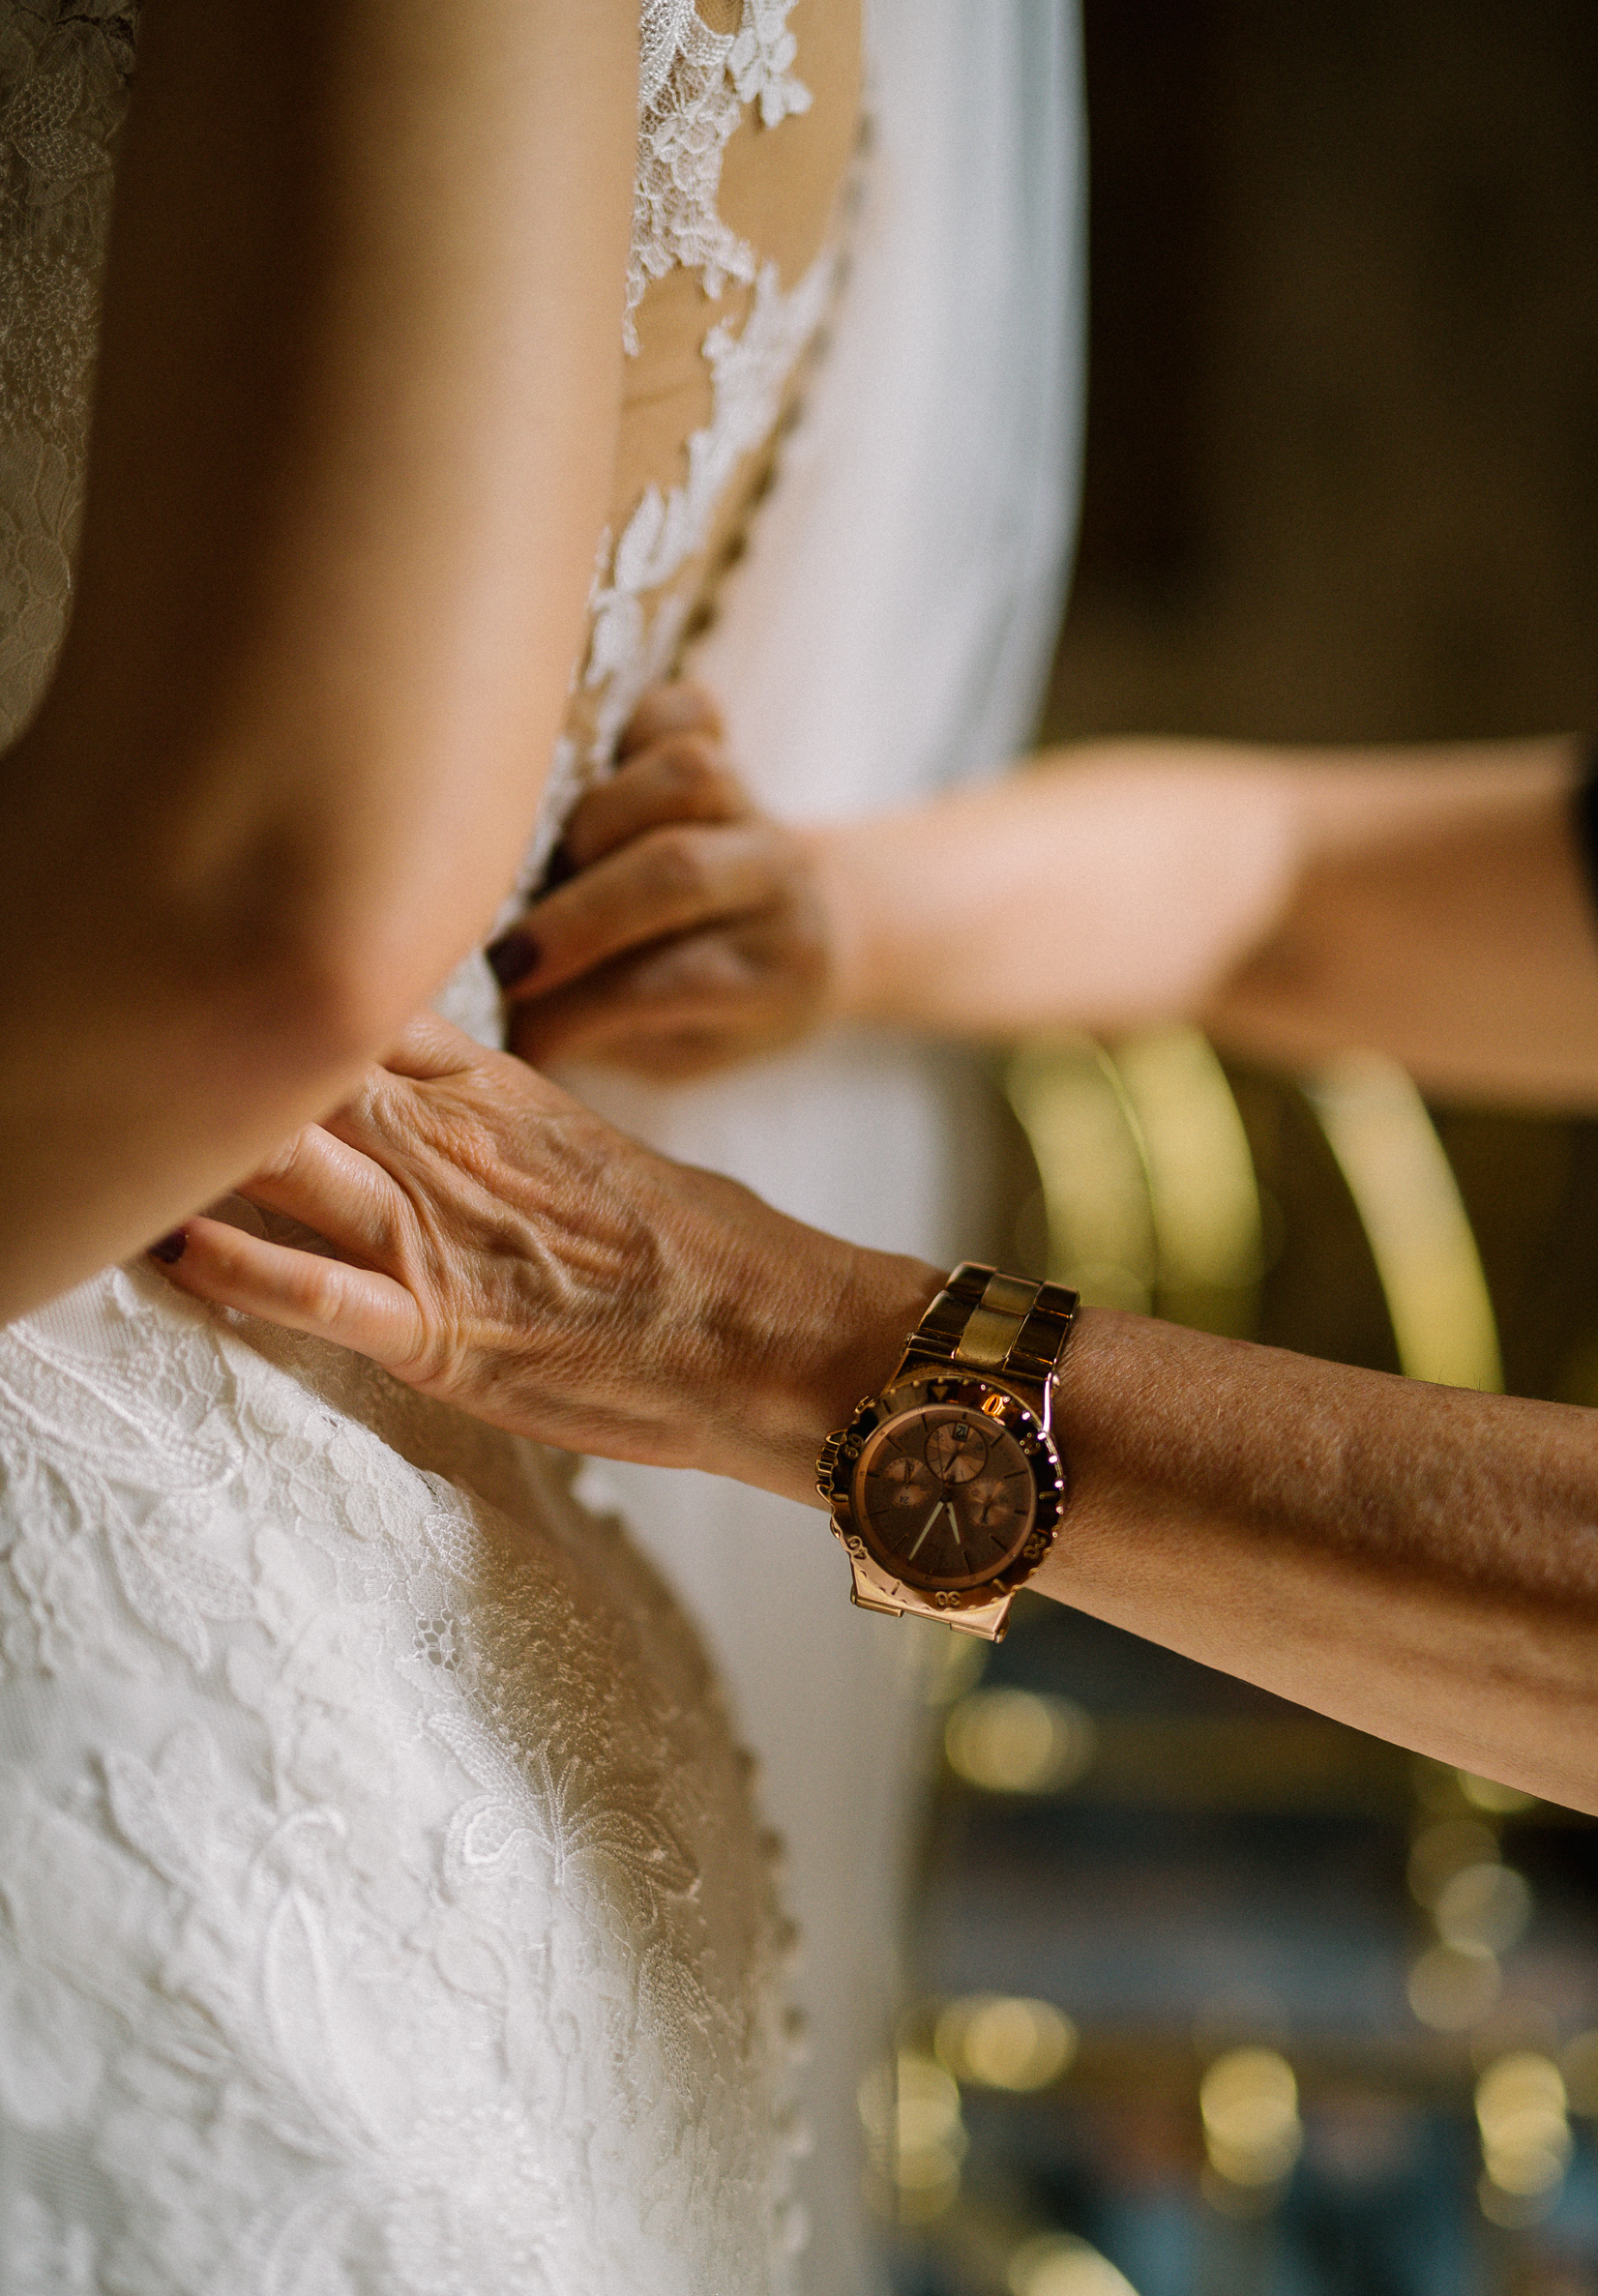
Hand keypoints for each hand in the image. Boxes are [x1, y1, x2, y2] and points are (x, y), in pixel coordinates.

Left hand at [149, 1014, 940, 1493]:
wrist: (775, 1332)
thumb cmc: (708, 1252)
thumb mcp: (603, 1152)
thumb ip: (516, 1127)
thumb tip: (474, 1121)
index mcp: (499, 1093)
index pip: (361, 1011)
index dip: (281, 986)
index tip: (214, 962)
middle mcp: (456, 1148)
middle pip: (301, 1070)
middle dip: (215, 1046)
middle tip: (129, 1022)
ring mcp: (445, 1238)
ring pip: (295, 1164)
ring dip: (205, 1144)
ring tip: (123, 1120)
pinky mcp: (448, 1333)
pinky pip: (326, 1296)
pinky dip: (243, 1274)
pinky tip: (171, 1251)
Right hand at [487, 684, 832, 1080]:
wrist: (814, 941)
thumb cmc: (722, 1011)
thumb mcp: (683, 1051)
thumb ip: (611, 1031)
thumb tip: (501, 1023)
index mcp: (779, 973)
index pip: (680, 982)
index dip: (586, 1008)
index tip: (518, 1036)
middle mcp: (778, 880)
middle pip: (678, 871)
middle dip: (577, 917)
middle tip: (504, 963)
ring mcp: (756, 808)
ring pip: (687, 772)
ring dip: (595, 817)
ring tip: (536, 862)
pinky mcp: (729, 751)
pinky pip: (686, 710)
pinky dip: (628, 728)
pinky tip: (582, 777)